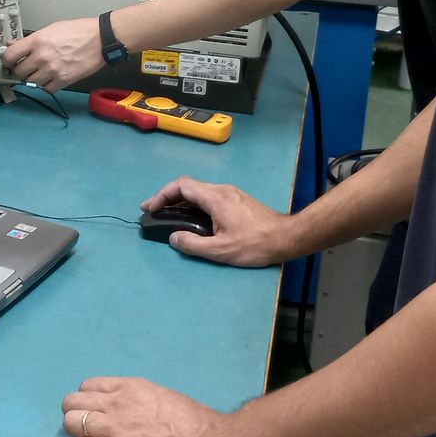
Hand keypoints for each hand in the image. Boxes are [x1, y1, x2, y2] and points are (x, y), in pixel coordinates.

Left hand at [2, 17, 102, 90]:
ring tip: (39, 72)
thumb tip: (14, 44)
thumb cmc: (79, 31)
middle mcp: (42, 56)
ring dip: (33, 79)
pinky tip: (49, 79)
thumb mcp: (51, 28)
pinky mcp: (63, 80)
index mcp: (37, 40)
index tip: (9, 61)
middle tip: (25, 67)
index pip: (10, 56)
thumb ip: (31, 39)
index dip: (7, 59)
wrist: (100, 39)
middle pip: (19, 72)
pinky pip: (46, 90)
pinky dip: (46, 86)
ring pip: (31, 82)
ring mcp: (52, 70)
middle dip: (20, 70)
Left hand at [61, 377, 238, 436]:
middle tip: (93, 434)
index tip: (99, 417)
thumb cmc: (197, 425)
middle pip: (71, 404)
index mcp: (130, 387)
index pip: (86, 387)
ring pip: (70, 425)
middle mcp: (117, 403)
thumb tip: (128, 411)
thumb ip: (139, 401)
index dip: (88, 404)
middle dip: (76, 418)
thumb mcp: (162, 398)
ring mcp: (115, 429)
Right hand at [141, 177, 292, 266]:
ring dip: (180, 202)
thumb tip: (173, 237)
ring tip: (168, 216)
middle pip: (188, 187)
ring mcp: (231, 193)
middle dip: (167, 198)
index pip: (181, 186)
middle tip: (153, 212)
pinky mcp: (236, 201)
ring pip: (198, 192)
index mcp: (215, 197)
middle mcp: (221, 190)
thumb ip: (193, 244)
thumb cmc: (254, 244)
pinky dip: (193, 205)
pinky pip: (208, 197)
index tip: (149, 208)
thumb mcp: (220, 250)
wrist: (286, 238)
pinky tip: (191, 219)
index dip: (161, 195)